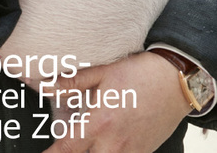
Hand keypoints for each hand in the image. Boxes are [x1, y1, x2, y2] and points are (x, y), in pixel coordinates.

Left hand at [44, 52, 191, 152]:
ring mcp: (130, 151)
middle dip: (75, 151)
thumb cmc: (138, 74)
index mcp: (100, 123)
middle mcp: (114, 143)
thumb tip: (44, 84)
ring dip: (94, 150)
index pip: (67, 148)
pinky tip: (109, 139)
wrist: (174, 81)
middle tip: (71, 139)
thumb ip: (71, 83)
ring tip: (91, 137)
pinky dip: (111, 151)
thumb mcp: (101, 73)